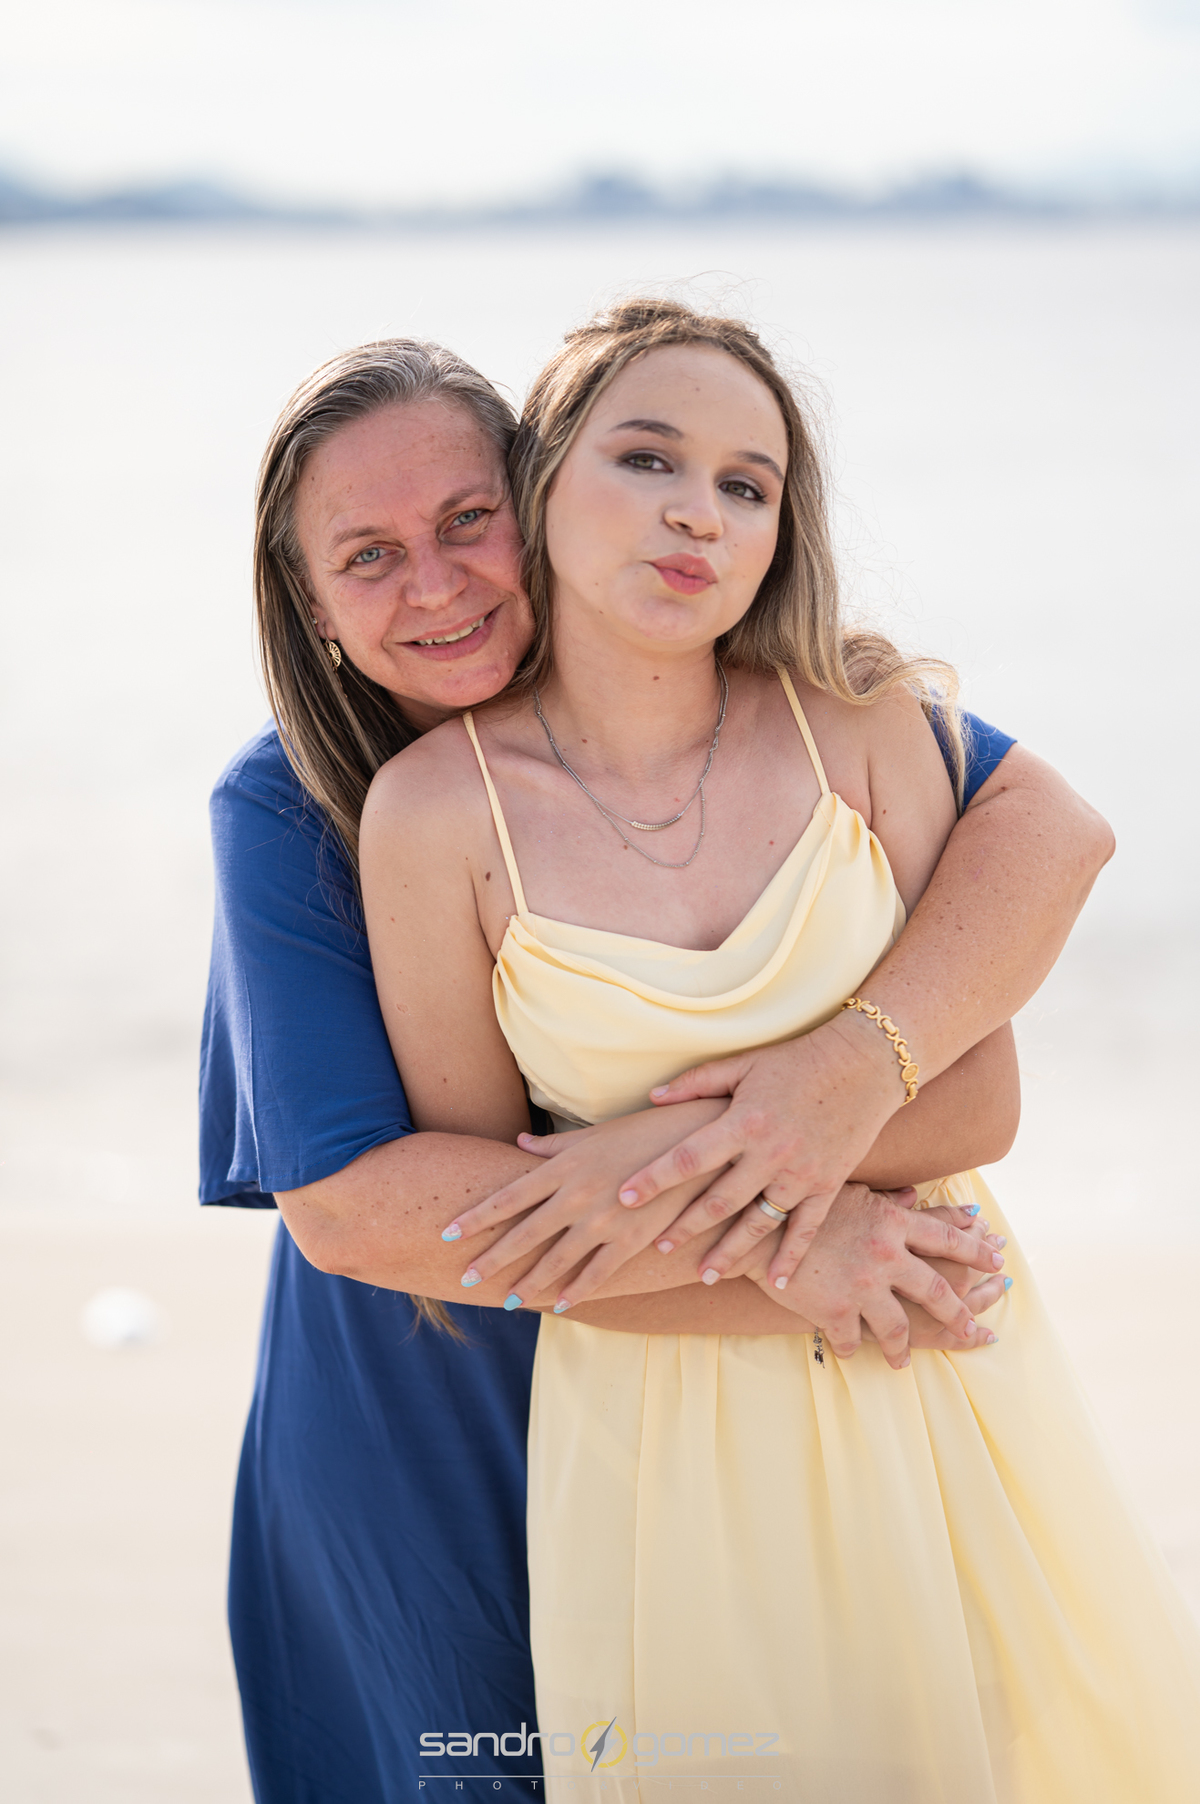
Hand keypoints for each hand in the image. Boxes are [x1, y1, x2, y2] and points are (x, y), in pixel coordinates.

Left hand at [442, 1102, 727, 1308]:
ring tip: (505, 1300)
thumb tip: (518, 1143)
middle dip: (491, 1258)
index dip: (475, 1217)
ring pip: (555, 1259)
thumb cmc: (643, 1131)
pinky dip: (575, 1290)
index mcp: (563, 1167)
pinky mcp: (632, 1239)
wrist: (697, 1141)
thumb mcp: (592, 1134)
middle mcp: (576, 1195)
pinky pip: (597, 1272)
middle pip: (523, 1233)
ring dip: (528, 1282)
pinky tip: (558, 1303)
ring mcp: (603, 1220)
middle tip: (465, 1278)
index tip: (446, 1233)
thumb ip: (552, 1147)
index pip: (507, 1196)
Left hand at [613, 1020, 901, 1274]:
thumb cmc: (797, 1060)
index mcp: (744, 1121)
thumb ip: (697, 1083)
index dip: (654, 1179)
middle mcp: (771, 1152)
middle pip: (718, 1201)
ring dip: (730, 1252)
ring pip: (758, 1223)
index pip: (688, 1157)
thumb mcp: (744, 1063)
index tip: (624, 1199)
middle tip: (656, 1249)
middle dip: (684, 1227)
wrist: (865, 1063)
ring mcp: (802, 1173)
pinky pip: (806, 1229)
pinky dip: (790, 1257)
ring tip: (704, 1274)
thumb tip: (653, 1098)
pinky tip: (775, 1280)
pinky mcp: (829, 1184)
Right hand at [741, 1183, 1005, 1368]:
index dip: (976, 1251)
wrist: (756, 1226)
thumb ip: (886, 1201)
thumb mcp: (849, 1192)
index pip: (948, 1239)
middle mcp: (886, 1256)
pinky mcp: (835, 1311)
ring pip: (900, 1329)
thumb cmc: (801, 1201)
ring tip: (902, 1362)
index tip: (998, 1262)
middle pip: (938, 1290)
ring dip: (902, 1349)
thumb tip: (914, 1197)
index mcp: (892, 1223)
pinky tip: (851, 1355)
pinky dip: (851, 1349)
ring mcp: (863, 1287)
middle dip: (962, 1313)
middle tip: (976, 1328)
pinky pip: (851, 1341)